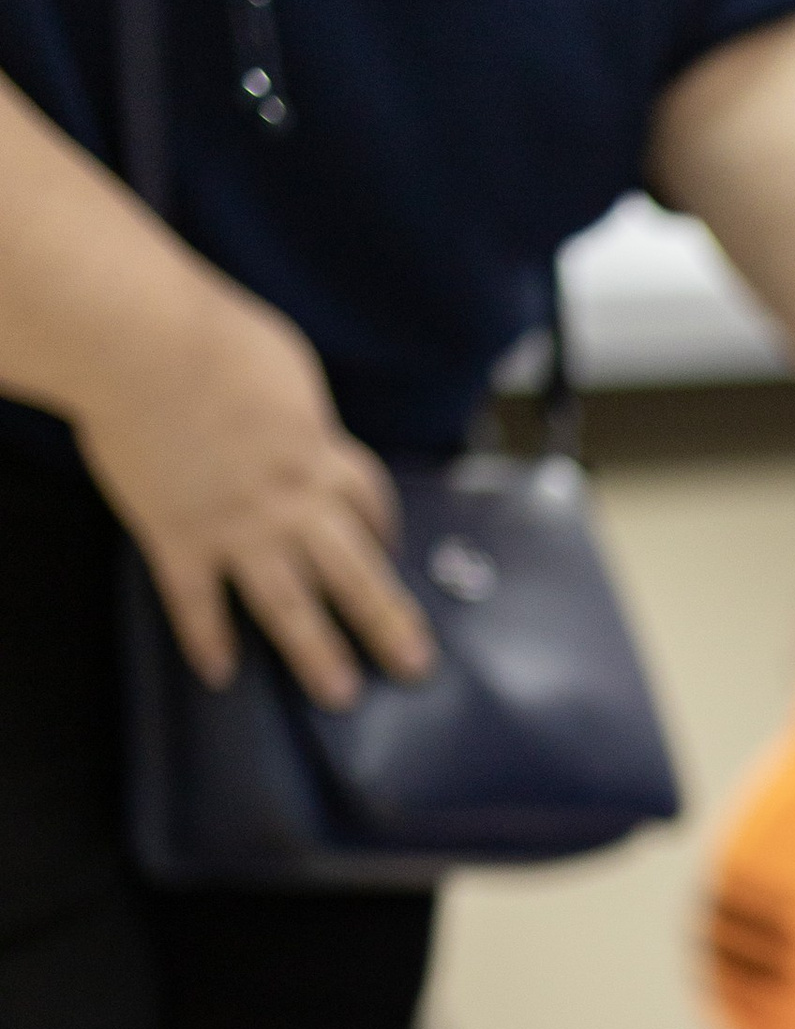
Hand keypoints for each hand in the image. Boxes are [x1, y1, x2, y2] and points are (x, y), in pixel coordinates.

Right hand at [75, 277, 432, 705]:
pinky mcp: (176, 536)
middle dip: (387, 620)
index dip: (383, 527)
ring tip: (340, 694)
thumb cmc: (210, 334)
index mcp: (318, 453)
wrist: (144, 343)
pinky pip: (196, 602)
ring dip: (317, 652)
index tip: (391, 549)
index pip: (367, 501)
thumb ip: (296, 404)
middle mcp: (289, 502)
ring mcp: (235, 527)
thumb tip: (299, 420)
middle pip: (353, 571)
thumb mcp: (282, 360)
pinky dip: (206, 639)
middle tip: (414, 664)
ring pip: (289, 604)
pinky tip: (219, 674)